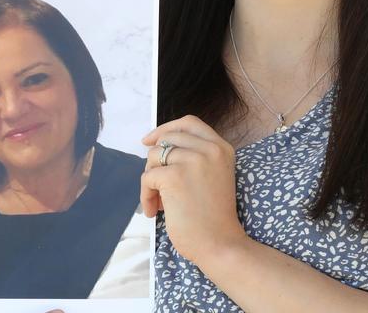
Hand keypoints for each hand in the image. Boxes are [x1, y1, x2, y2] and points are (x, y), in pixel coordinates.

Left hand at [140, 116, 247, 264]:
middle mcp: (210, 149)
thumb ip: (194, 157)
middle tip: (158, 185)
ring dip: (150, 180)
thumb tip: (155, 145)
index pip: (189, 123)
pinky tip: (155, 211)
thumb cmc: (213, 217)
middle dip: (155, 161)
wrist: (221, 244)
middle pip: (166, 139)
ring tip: (159, 202)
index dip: (166, 129)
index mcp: (222, 148)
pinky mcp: (174, 176)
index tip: (150, 140)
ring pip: (153, 157)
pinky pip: (147, 177)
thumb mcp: (212, 175)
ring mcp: (193, 161)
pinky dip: (146, 195)